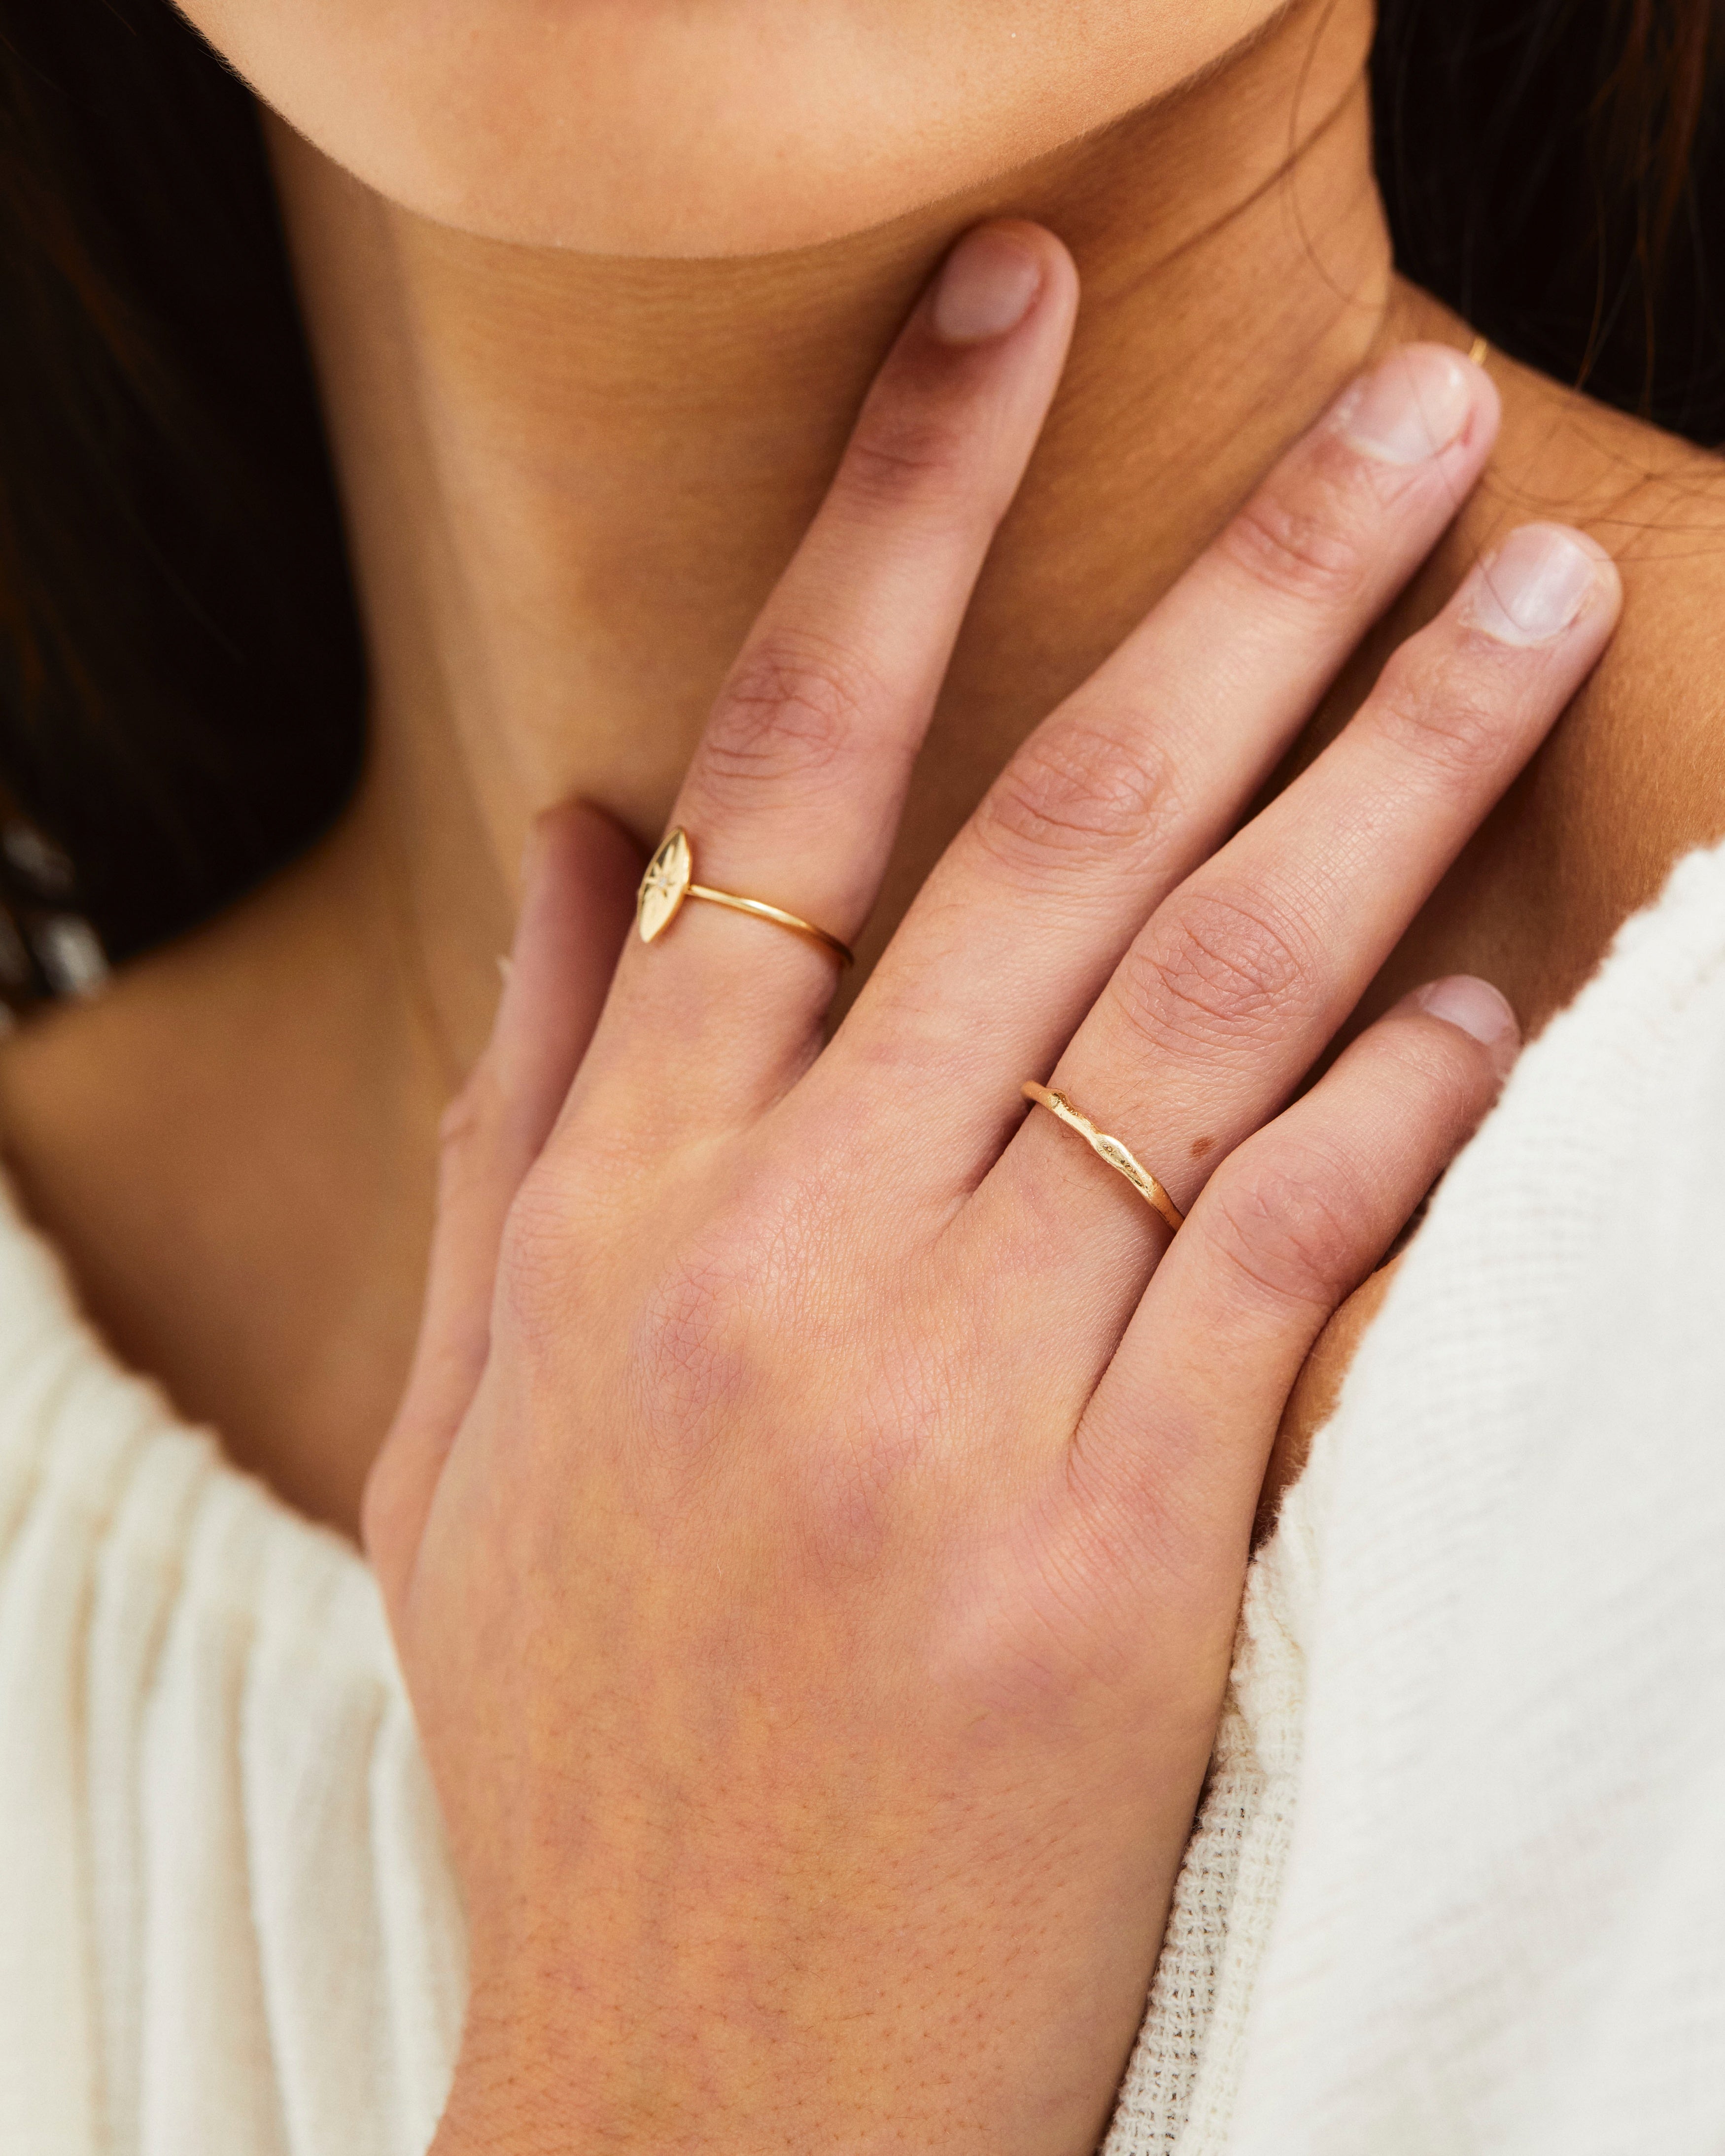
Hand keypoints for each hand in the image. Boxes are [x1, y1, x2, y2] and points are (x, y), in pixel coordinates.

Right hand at [364, 222, 1619, 2153]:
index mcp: (613, 1210)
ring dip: (1396, 777)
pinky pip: (1286, 1260)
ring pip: (1217, 1007)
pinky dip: (1405, 1103)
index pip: (774, 779)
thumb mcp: (465, 1425)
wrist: (690, 2097)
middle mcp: (782, 1260)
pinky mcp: (1118, 1558)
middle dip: (1251, 590)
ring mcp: (954, 1408)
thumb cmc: (582, 1741)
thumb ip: (515, 1112)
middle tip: (1412, 416)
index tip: (1006, 322)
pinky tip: (1500, 982)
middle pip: (1053, 842)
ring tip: (1533, 603)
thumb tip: (565, 840)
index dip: (898, 519)